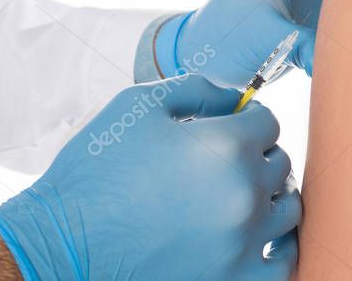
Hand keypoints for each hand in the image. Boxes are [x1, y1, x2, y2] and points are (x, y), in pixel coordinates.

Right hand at [0, 76, 299, 279]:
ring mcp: (244, 243)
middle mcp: (245, 193)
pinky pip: (284, 263)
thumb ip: (198, 89)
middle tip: (225, 162)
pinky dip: (277, 248)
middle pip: (280, 163)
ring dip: (270, 197)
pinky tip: (256, 239)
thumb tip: (236, 97)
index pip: (268, 122)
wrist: (62, 244)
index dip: (248, 118)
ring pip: (289, 209)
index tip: (230, 126)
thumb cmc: (97, 171)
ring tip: (239, 197)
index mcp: (226, 145)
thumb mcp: (140, 105)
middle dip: (256, 155)